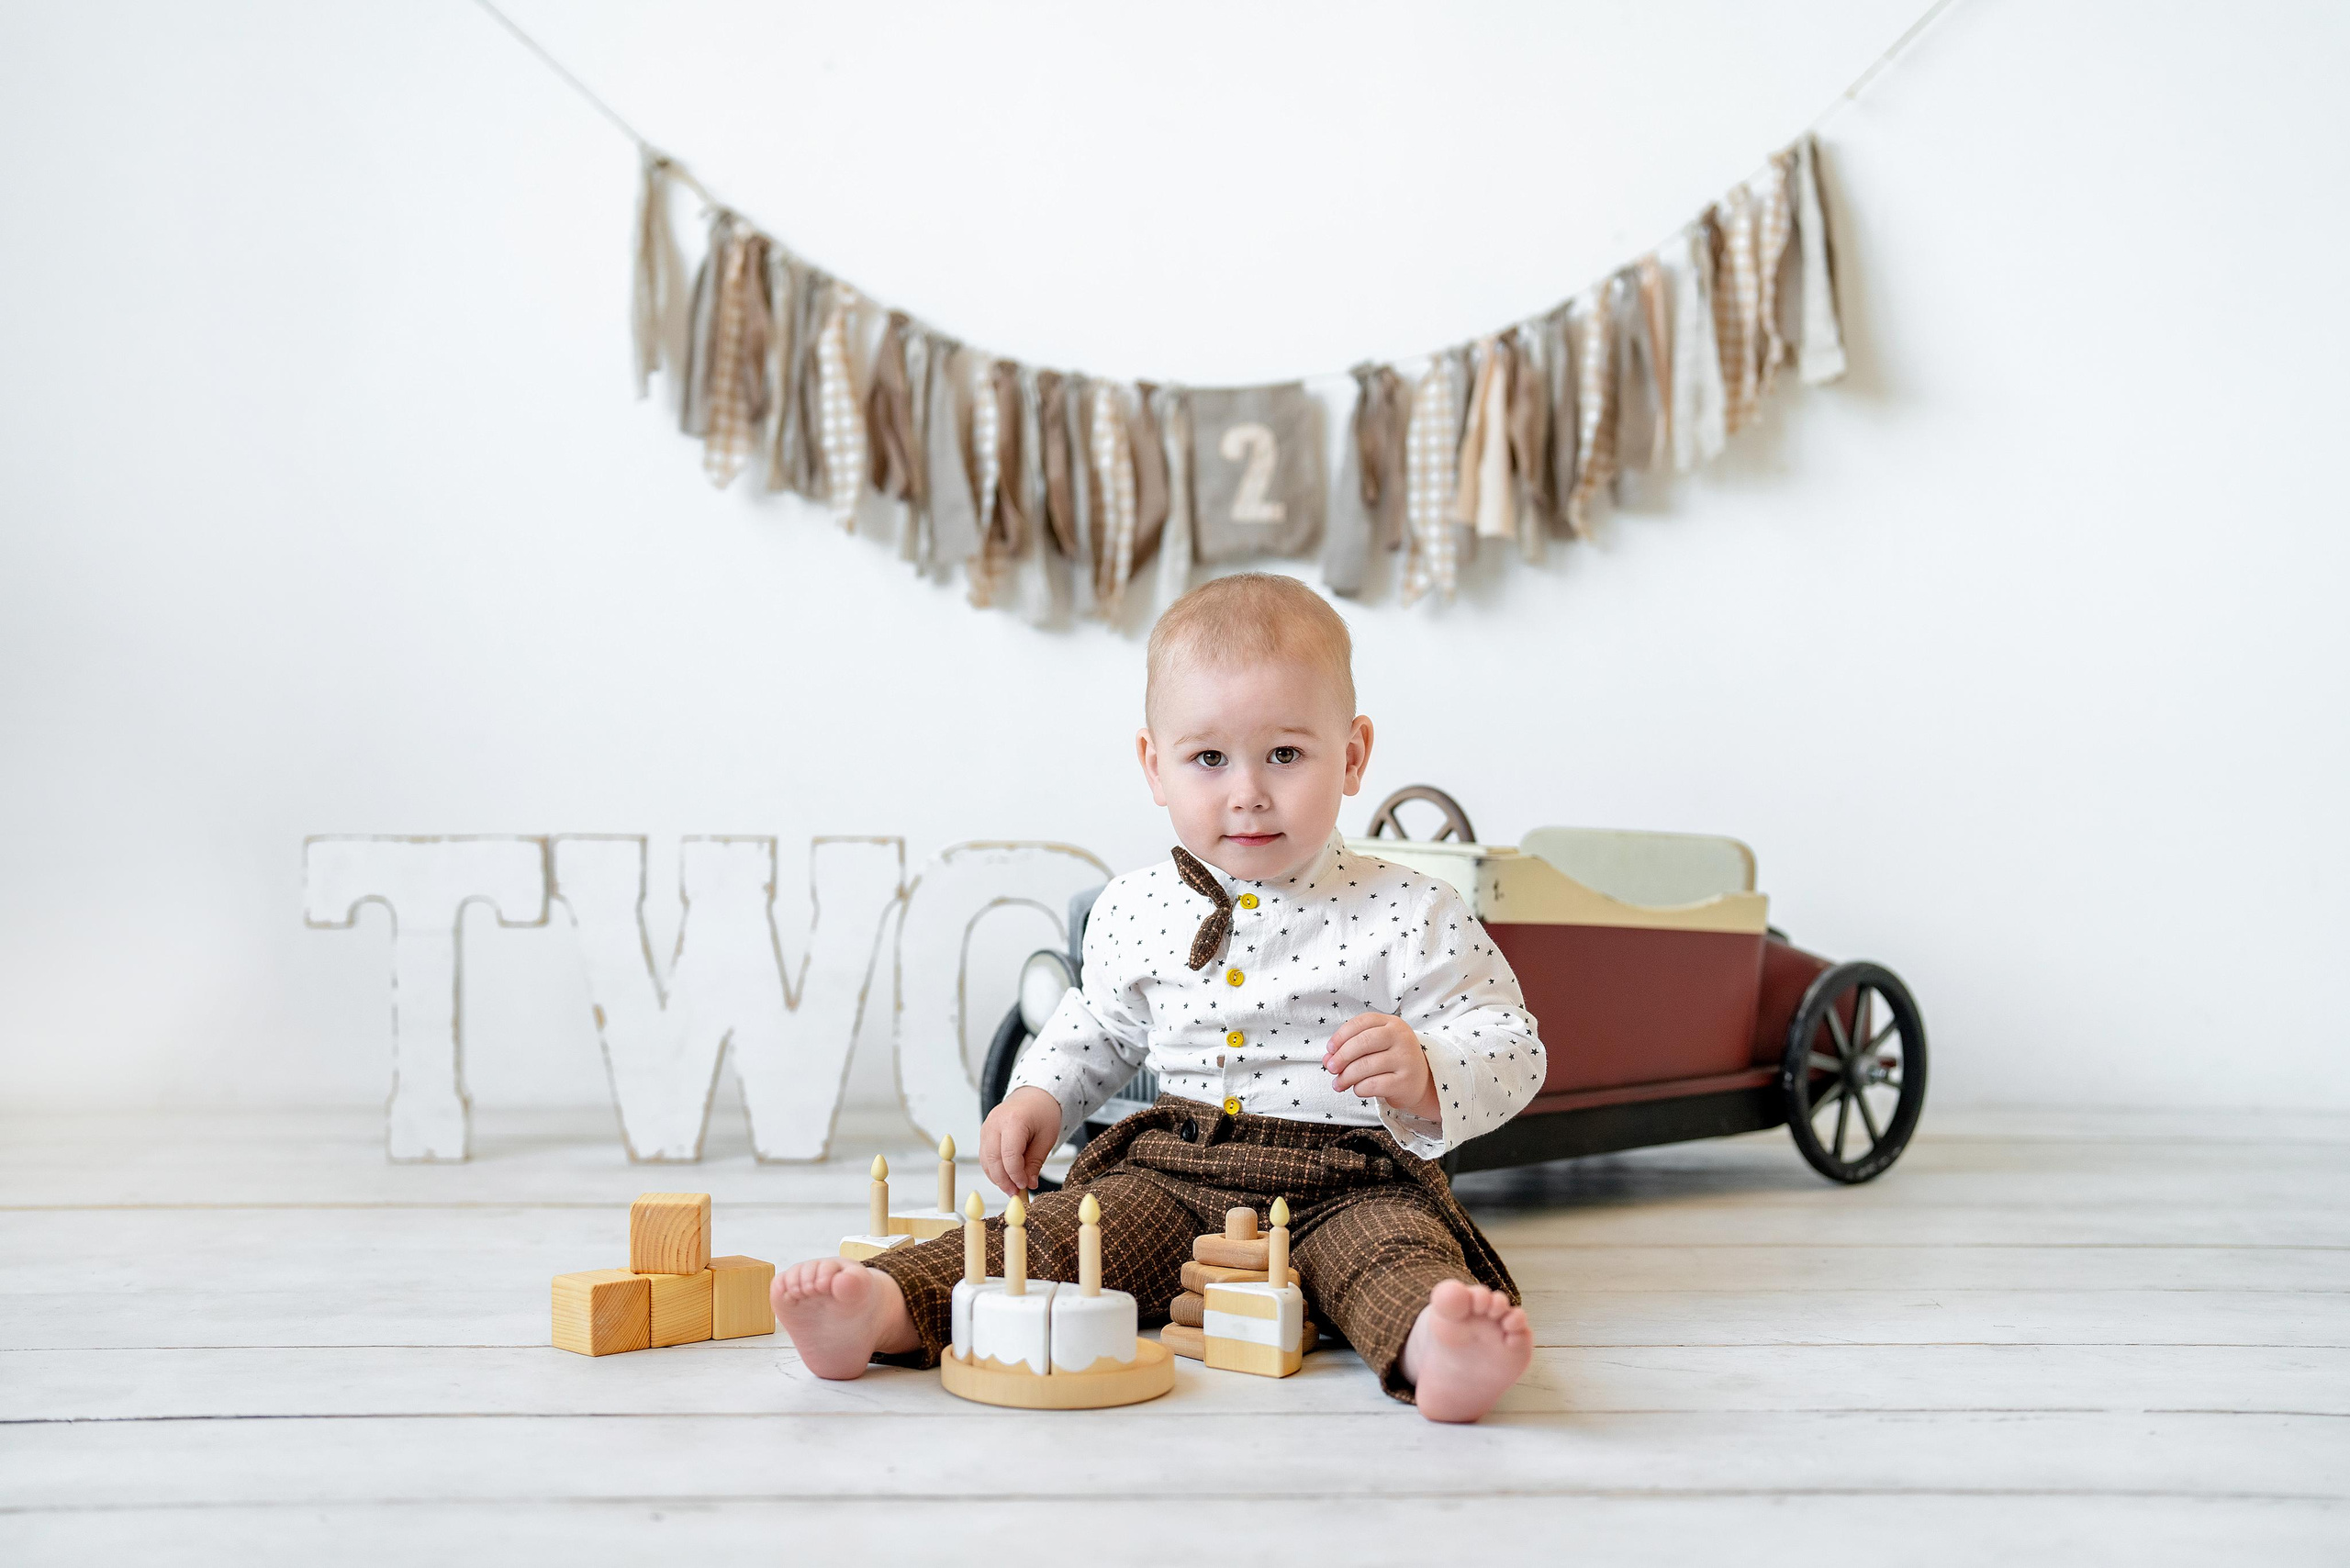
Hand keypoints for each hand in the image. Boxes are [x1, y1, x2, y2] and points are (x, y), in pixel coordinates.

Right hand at [981, 1086, 1063, 1196]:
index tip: (1024, 1186)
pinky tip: (1005, 1178)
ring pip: (985, 1160)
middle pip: (993, 1159)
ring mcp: (986, 1127)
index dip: (1015, 1175)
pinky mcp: (984, 1133)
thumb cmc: (1044, 1113)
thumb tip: (1028, 1184)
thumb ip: (1035, 1162)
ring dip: (997, 1178)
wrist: (1034, 1095)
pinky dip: (993, 1169)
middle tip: (1016, 1194)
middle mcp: (995, 1123)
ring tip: (1012, 1188)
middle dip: (1003, 1180)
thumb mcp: (1047, 1138)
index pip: (1009, 1155)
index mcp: (1013, 1120)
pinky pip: (985, 1156)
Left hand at [1324, 1012, 1440, 1124]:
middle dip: (1341, 1056)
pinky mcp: (1405, 1082)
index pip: (1362, 1022)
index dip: (1341, 1035)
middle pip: (1363, 1042)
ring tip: (1338, 1083)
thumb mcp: (1375, 1047)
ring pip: (1365, 1066)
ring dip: (1346, 1077)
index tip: (1330, 1049)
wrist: (1422, 1081)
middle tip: (1331, 1068)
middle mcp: (1401, 1038)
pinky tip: (1358, 1089)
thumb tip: (1327, 1059)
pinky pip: (1372, 1085)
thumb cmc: (1392, 1060)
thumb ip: (1351, 1048)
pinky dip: (1359, 1088)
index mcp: (1393, 1023)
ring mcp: (1406, 1059)